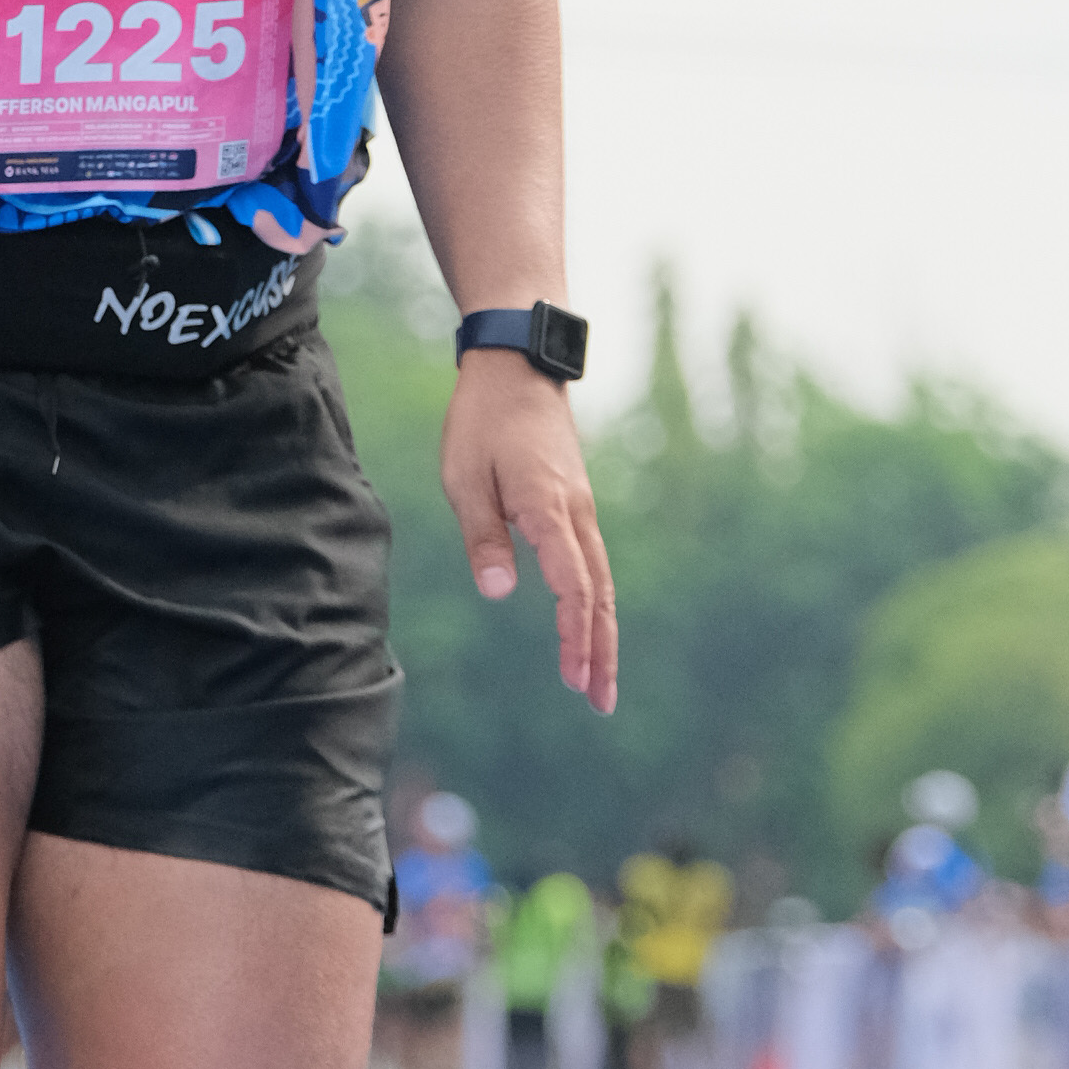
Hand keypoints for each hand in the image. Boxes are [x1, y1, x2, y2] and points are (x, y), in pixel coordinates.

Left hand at [442, 354, 617, 713]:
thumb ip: (483, 535)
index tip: (573, 678)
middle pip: (599, 595)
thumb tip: (499, 592)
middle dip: (601, 651)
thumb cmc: (483, 420)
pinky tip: (589, 629)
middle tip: (601, 702)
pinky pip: (594, 565)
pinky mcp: (576, 504)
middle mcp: (576, 513)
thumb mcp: (464, 476)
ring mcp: (582, 509)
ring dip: (603, 634)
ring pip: (602, 583)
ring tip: (600, 682)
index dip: (574, 634)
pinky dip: (596, 605)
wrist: (518, 367)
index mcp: (548, 508)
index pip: (572, 585)